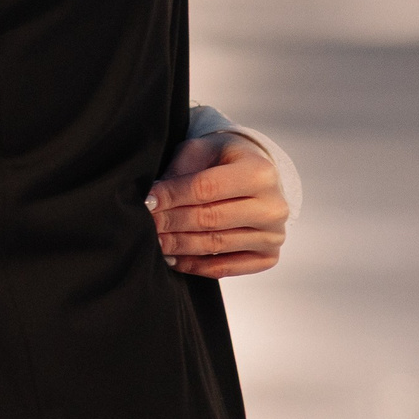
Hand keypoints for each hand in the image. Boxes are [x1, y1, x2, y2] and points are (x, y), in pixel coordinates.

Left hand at [148, 134, 289, 277]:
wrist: (256, 175)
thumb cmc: (222, 159)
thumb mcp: (202, 150)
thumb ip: (180, 171)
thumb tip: (151, 199)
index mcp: (260, 172)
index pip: (207, 188)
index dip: (172, 196)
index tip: (147, 201)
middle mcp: (273, 206)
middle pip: (210, 219)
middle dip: (170, 222)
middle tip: (144, 223)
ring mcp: (273, 235)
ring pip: (215, 245)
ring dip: (178, 245)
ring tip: (153, 241)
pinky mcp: (268, 257)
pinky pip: (226, 268)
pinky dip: (195, 266)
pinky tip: (172, 259)